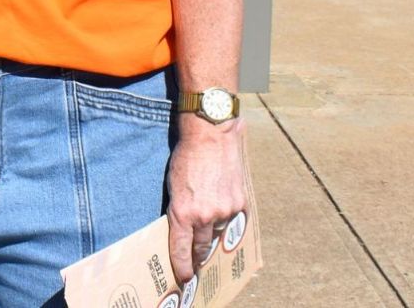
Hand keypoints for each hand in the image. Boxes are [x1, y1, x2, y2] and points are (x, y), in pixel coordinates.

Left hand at [165, 116, 246, 286]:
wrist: (210, 136)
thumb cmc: (187, 158)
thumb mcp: (174, 187)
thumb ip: (179, 211)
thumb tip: (184, 231)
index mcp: (182, 212)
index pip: (181, 249)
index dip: (182, 267)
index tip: (184, 277)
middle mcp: (204, 216)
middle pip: (201, 247)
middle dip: (198, 256)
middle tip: (196, 262)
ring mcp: (224, 211)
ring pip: (217, 234)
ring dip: (213, 234)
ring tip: (209, 230)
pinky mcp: (239, 203)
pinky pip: (232, 221)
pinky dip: (226, 219)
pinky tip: (222, 212)